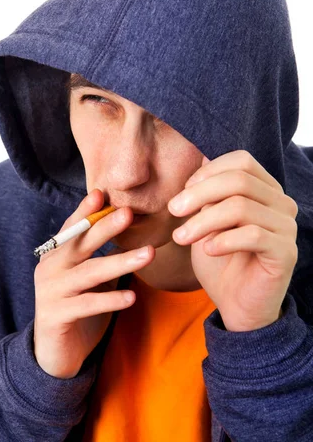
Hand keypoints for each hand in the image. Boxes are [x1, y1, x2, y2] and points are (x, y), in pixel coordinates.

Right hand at [33, 189, 153, 377]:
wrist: (55, 353)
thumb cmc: (77, 308)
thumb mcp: (89, 278)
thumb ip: (101, 257)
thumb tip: (130, 231)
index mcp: (56, 255)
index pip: (72, 228)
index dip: (85, 211)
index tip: (102, 194)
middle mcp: (49, 269)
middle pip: (80, 244)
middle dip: (105, 227)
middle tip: (129, 213)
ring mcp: (50, 292)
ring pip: (88, 273)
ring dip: (119, 262)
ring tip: (148, 254)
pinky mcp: (55, 316)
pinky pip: (87, 304)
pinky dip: (110, 300)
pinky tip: (131, 297)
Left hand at [168, 150, 298, 331]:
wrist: (235, 304)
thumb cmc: (219, 258)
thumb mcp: (207, 219)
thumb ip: (209, 192)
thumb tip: (202, 157)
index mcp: (266, 189)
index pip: (242, 161)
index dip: (209, 172)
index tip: (183, 191)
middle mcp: (282, 203)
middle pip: (239, 180)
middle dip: (199, 193)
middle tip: (173, 210)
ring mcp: (287, 227)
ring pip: (241, 207)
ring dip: (203, 221)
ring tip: (181, 237)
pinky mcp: (286, 252)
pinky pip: (253, 235)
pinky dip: (223, 240)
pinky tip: (206, 250)